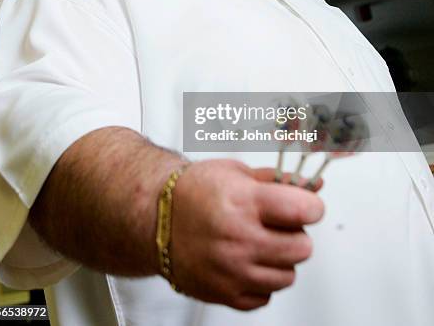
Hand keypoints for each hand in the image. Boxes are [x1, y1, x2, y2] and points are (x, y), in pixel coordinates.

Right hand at [170, 159, 323, 309]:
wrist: (155, 217)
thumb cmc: (193, 191)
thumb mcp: (236, 172)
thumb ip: (278, 180)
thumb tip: (312, 186)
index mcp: (244, 202)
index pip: (304, 210)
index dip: (311, 206)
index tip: (305, 205)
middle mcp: (239, 238)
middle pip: (303, 248)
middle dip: (295, 234)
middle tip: (276, 224)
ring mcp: (232, 270)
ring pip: (288, 276)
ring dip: (279, 259)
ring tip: (258, 242)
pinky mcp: (224, 293)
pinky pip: (265, 296)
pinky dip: (260, 280)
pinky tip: (244, 260)